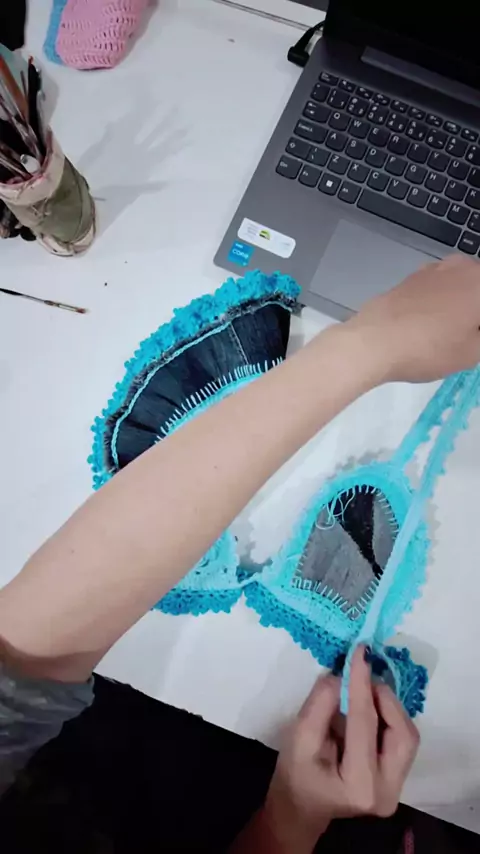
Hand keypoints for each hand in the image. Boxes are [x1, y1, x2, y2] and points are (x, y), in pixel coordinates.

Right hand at [264, 648, 418, 849]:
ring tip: (363, 691)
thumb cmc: (294, 777)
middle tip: (362, 676)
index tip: (360, 652)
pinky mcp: (397, 779)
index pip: (365, 725)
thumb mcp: (298, 741)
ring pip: (406, 735)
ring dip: (388, 706)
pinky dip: (387, 716)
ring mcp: (396, 788)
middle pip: (402, 733)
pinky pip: (401, 739)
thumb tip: (340, 676)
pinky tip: (368, 707)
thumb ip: (319, 707)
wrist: (301, 808)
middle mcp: (386, 791)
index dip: (362, 685)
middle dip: (384, 698)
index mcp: (359, 786)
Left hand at [348, 255, 479, 382]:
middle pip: (477, 288)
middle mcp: (461, 266)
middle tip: (469, 337)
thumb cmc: (430, 348)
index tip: (474, 338)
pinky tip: (432, 325)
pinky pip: (439, 289)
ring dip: (463, 305)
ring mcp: (433, 269)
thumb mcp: (473, 352)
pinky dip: (443, 303)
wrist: (373, 342)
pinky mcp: (411, 279)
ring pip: (461, 286)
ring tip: (452, 334)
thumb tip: (475, 327)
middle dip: (474, 314)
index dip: (477, 327)